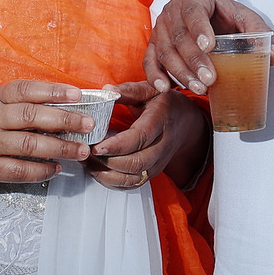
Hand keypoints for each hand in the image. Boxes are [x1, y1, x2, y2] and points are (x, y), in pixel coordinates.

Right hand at [0, 79, 94, 191]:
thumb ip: (24, 105)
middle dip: (65, 120)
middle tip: (88, 125)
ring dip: (60, 148)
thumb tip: (69, 106)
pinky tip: (57, 169)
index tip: (78, 95)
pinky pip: (19, 170)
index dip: (53, 91)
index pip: (26, 90)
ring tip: (80, 150)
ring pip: (29, 145)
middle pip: (31, 117)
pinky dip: (41, 170)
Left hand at [88, 83, 209, 190]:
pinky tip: (98, 170)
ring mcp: (158, 162)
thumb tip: (106, 90)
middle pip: (137, 163)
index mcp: (161, 121)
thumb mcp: (151, 90)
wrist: (187, 124)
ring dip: (107, 174)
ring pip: (133, 178)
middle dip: (108, 162)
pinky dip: (112, 182)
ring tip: (88, 161)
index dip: (117, 145)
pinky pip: (131, 184)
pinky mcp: (152, 172)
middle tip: (86, 152)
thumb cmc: (166, 104)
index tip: (96, 146)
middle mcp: (162, 146)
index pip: (140, 138)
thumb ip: (129, 90)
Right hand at [144, 0, 273, 94]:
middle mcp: (174, 9)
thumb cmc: (226, 17)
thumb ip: (260, 34)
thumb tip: (271, 58)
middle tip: (210, 80)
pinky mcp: (153, 43)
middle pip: (179, 36)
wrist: (206, 13)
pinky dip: (155, 75)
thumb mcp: (246, 18)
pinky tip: (165, 88)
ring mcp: (161, 26)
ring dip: (181, 72)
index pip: (195, 11)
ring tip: (199, 89)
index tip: (210, 46)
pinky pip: (149, 60)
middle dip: (194, 60)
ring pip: (165, 50)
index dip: (200, 29)